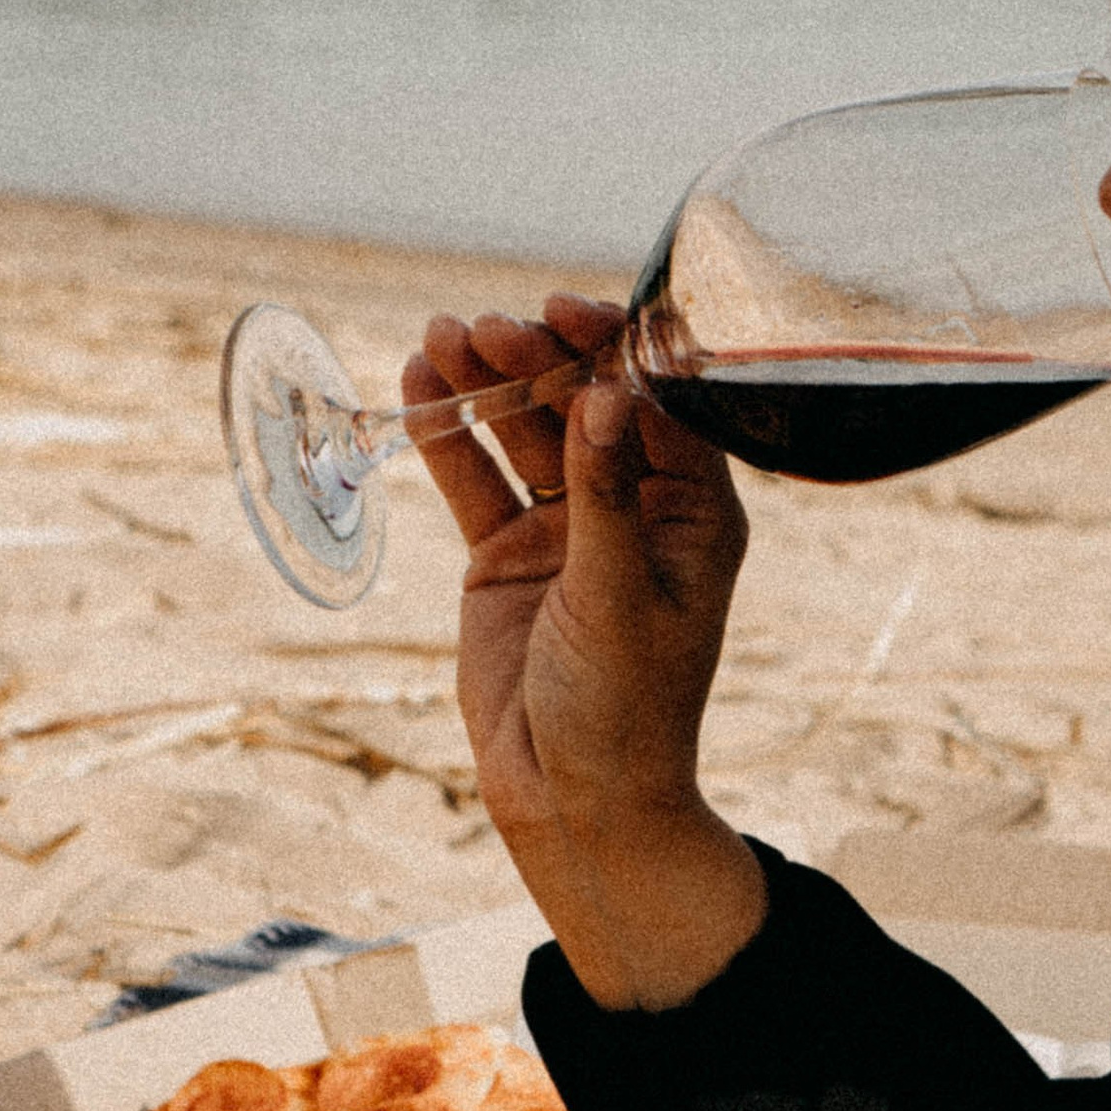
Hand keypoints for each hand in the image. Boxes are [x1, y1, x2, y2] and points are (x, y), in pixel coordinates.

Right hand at [405, 295, 765, 1009]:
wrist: (571, 798)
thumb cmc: (624, 708)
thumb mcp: (618, 598)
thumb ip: (604, 497)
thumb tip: (603, 396)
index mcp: (694, 513)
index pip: (656, 406)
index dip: (610, 352)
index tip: (561, 312)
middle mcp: (634, 508)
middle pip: (582, 408)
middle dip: (534, 363)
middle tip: (484, 329)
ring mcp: (566, 529)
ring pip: (523, 435)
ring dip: (484, 385)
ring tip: (438, 339)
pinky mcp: (507, 556)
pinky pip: (475, 480)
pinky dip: (447, 435)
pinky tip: (416, 386)